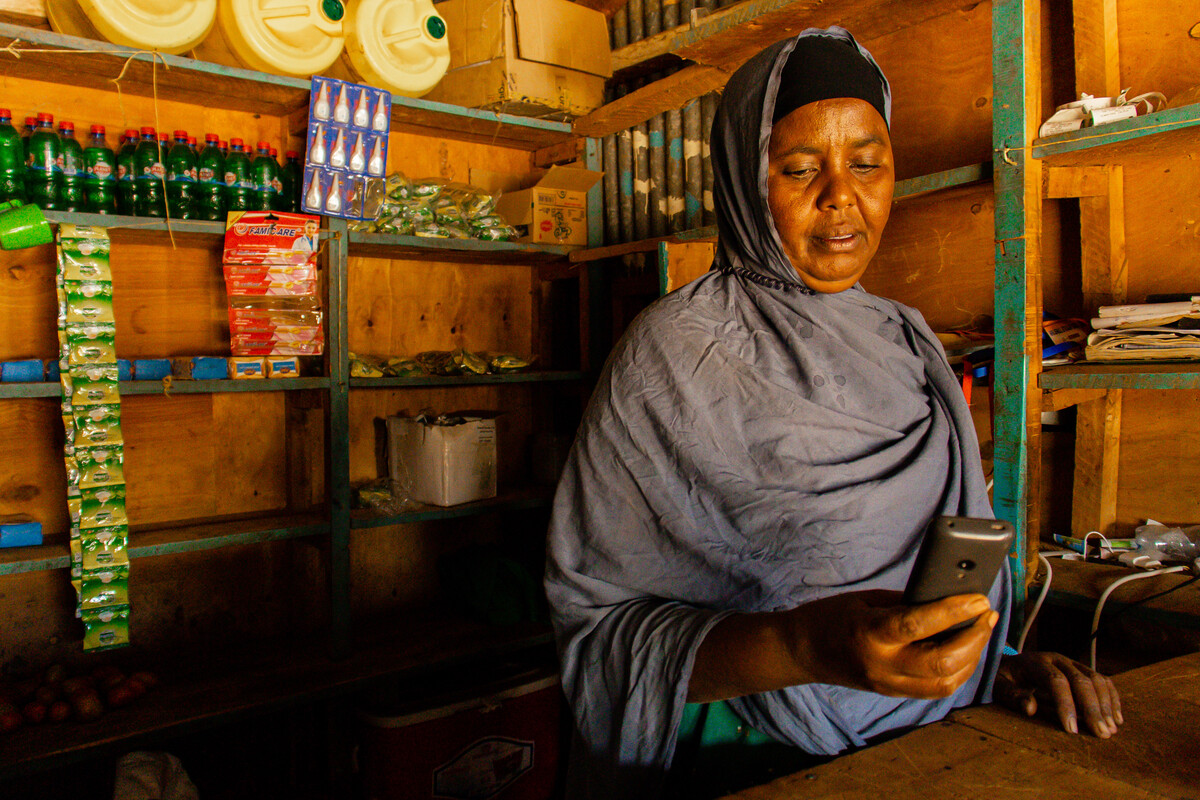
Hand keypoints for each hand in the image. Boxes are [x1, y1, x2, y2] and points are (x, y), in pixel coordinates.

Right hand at [793, 590, 998, 698]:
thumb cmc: (831, 616)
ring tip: (980, 632)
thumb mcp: (865, 600)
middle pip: (941, 663)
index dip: (953, 612)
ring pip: (944, 683)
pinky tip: (964, 651)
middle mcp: (881, 665)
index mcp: (869, 633)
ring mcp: (887, 684)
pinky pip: (935, 689)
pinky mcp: (892, 693)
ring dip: (971, 658)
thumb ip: (905, 603)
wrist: (802, 651)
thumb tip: (946, 601)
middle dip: (973, 639)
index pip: (918, 625)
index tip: (979, 599)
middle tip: (987, 615)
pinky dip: (956, 671)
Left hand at [993, 651, 1121, 737]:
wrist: (1009, 665)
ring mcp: (1072, 663)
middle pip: (1081, 681)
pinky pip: (1103, 681)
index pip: (1056, 681)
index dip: (1066, 705)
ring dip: (1106, 705)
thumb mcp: (999, 686)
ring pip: (1096, 680)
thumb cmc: (1004, 678)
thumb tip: (1029, 708)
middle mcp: (1057, 659)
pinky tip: (1116, 718)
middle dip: (1092, 709)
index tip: (1072, 730)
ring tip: (1110, 729)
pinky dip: (1112, 699)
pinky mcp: (1082, 670)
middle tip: (1101, 734)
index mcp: (1035, 661)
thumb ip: (1012, 696)